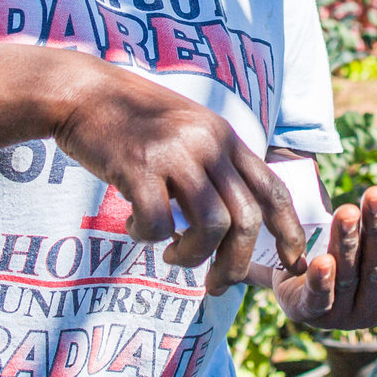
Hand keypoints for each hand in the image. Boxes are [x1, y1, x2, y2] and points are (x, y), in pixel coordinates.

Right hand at [53, 56, 304, 294]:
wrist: (84, 92)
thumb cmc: (133, 120)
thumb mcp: (188, 132)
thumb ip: (213, 167)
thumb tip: (233, 224)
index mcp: (225, 137)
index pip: (273, 190)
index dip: (290, 232)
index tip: (293, 264)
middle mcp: (207, 143)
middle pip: (246, 219)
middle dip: (236, 263)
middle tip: (217, 284)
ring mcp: (174, 153)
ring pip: (211, 226)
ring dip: (193, 256)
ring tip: (173, 256)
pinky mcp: (138, 167)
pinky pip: (159, 223)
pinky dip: (149, 237)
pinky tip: (135, 227)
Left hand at [274, 186, 376, 330]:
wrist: (304, 277)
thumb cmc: (357, 260)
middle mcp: (374, 310)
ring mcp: (342, 315)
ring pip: (348, 276)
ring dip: (348, 243)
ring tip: (347, 211)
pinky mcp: (309, 313)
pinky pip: (317, 299)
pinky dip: (320, 280)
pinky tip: (321, 261)